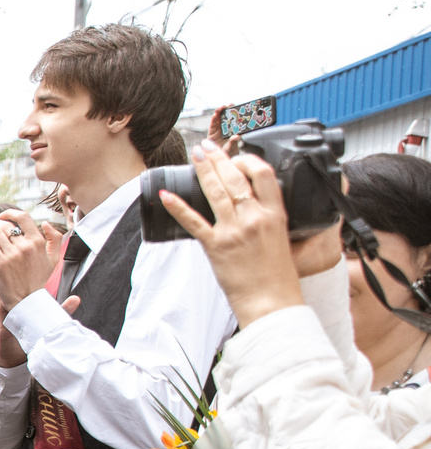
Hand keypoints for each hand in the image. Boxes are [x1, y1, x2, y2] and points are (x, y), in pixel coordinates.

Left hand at [0, 208, 65, 318]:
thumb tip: (46, 223)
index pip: (23, 218)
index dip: (10, 213)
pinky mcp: (0, 263)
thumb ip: (54, 239)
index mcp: (38, 242)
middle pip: (6, 225)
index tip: (2, 215)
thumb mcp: (54, 259)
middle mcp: (25, 246)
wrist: (26, 300)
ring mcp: (12, 254)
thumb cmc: (38, 279)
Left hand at [155, 142, 313, 327]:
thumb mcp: (282, 238)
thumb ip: (268, 217)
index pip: (263, 174)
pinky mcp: (214, 246)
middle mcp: (253, 218)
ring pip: (215, 192)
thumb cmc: (277, 275)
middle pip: (234, 177)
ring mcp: (233, 230)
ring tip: (195, 155)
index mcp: (275, 214)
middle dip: (219, 157)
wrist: (271, 302)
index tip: (238, 155)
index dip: (248, 159)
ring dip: (203, 170)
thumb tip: (256, 204)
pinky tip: (167, 195)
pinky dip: (178, 206)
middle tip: (207, 146)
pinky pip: (193, 221)